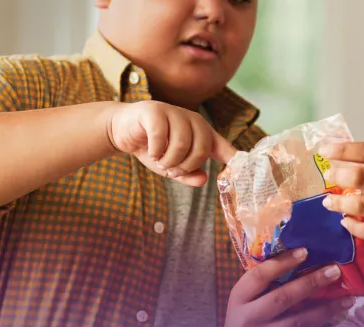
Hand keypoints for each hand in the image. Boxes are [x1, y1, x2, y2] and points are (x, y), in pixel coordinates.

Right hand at [109, 100, 236, 186]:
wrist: (122, 131)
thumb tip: (203, 179)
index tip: (240, 165)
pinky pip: (162, 136)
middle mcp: (191, 118)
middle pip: (201, 148)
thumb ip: (188, 175)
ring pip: (182, 144)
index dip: (232, 156)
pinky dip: (155, 150)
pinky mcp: (154, 111)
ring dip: (169, 160)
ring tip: (159, 160)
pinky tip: (150, 150)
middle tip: (170, 168)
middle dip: (185, 165)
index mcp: (200, 131)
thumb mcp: (171, 167)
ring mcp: (173, 112)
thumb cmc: (152, 148)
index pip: (222, 145)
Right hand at [224, 248, 352, 326]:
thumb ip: (266, 281)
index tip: (304, 251)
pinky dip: (324, 318)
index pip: (258, 276)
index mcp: (239, 297)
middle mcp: (249, 317)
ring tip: (348, 295)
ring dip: (326, 306)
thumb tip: (304, 253)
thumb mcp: (247, 297)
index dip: (281, 263)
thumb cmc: (249, 313)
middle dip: (310, 282)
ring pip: (299, 320)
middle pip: (282, 298)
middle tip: (333, 269)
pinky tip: (341, 308)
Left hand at [319, 143, 363, 256]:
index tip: (324, 149)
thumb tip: (359, 161)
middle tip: (327, 176)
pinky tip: (347, 224)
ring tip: (328, 203)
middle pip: (361, 176)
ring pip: (362, 205)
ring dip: (339, 204)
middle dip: (337, 176)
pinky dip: (355, 228)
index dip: (343, 150)